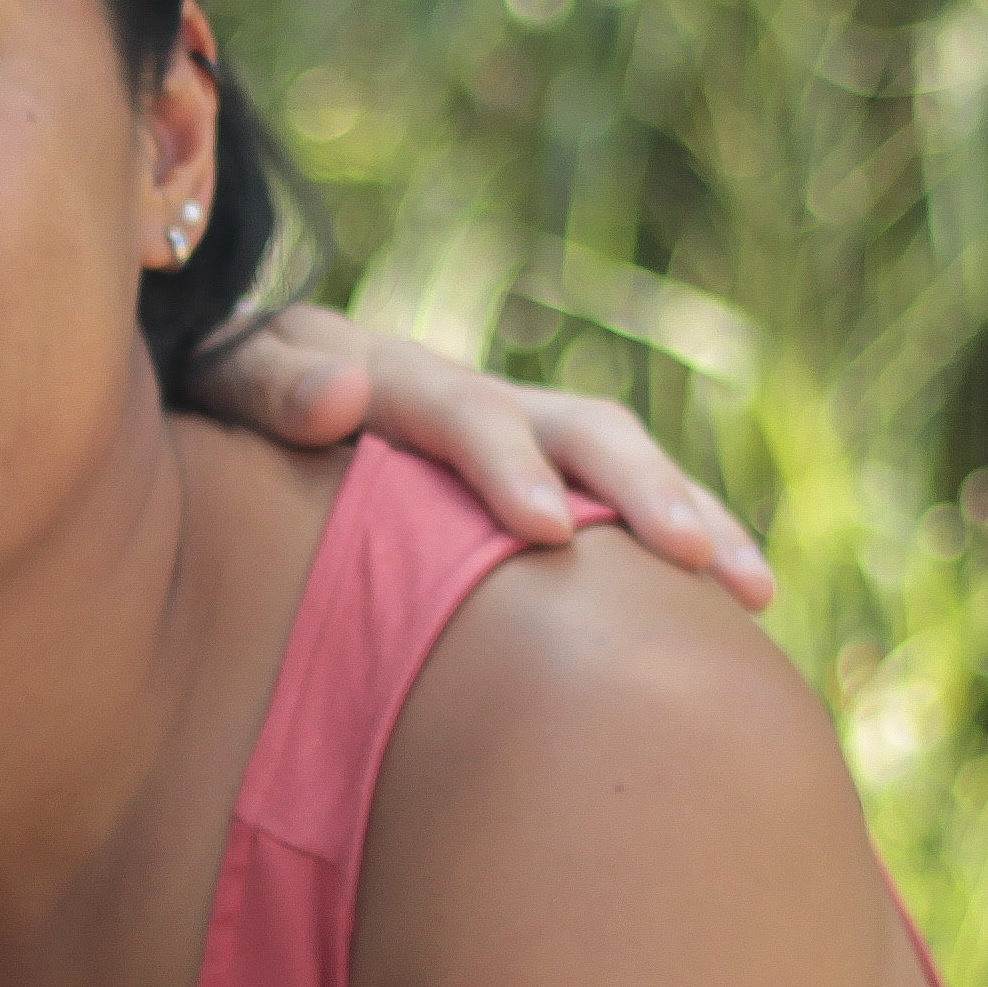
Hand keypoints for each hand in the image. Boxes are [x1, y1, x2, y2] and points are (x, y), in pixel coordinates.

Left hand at [191, 306, 773, 609]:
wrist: (264, 374)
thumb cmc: (239, 399)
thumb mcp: (232, 377)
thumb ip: (272, 387)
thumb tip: (343, 396)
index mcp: (402, 378)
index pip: (467, 415)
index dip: (509, 466)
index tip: (546, 529)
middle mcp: (482, 399)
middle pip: (582, 428)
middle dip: (643, 491)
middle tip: (695, 559)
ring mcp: (523, 435)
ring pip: (625, 464)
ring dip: (694, 517)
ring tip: (755, 591)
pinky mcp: (545, 476)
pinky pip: (625, 505)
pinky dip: (685, 542)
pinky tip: (737, 612)